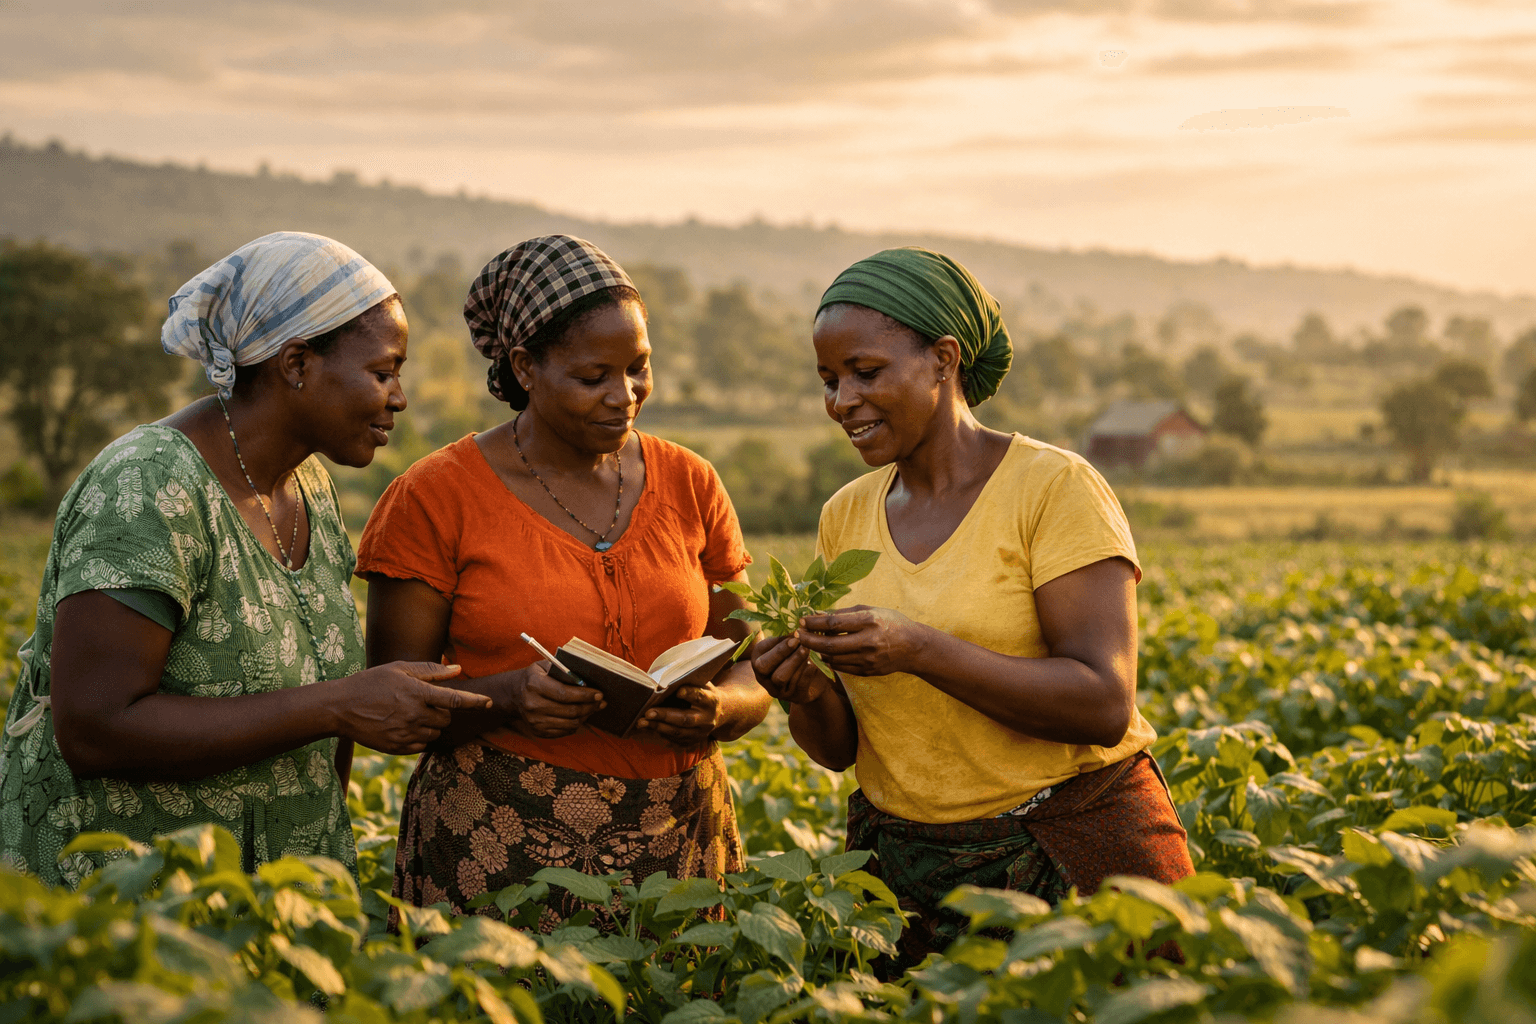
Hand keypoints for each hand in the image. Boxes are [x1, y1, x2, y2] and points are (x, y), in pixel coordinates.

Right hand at [333, 662, 492, 753]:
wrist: (340, 708)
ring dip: (431, 724)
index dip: (475, 701)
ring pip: (435, 732)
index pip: (455, 699)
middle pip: (446, 718)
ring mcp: (406, 733)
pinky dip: (419, 736)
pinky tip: (403, 725)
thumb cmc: (371, 683)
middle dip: (442, 711)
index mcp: (417, 693)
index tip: (490, 702)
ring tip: (409, 713)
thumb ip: (430, 671)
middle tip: (423, 702)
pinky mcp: (398, 747)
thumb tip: (457, 669)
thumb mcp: (399, 669)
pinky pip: (422, 744)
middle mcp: (414, 715)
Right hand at [508, 660, 606, 738]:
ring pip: (570, 723)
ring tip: (593, 708)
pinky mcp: (538, 731)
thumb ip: (565, 670)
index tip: (599, 694)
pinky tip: (580, 715)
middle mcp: (532, 705)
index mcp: (534, 684)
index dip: (585, 695)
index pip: (564, 693)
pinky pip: (564, 731)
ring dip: (585, 716)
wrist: (514, 694)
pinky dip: (576, 724)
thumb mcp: (546, 666)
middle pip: (570, 711)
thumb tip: (589, 680)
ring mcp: (534, 721)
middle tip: (601, 702)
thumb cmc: (536, 676)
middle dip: (590, 706)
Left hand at [637, 683, 722, 745]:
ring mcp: (700, 733)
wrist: (719, 712)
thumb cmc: (703, 691)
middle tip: (648, 713)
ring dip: (658, 728)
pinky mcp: (693, 742)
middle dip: (665, 716)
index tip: (678, 691)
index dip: (690, 694)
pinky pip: (675, 741)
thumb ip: (687, 681)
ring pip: (678, 733)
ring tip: (641, 722)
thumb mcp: (701, 682)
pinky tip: (647, 728)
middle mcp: (707, 719)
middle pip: (686, 719)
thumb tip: (664, 680)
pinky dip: (660, 735)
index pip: (700, 696)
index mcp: (711, 700)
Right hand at [750, 633, 833, 704]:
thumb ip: (788, 639)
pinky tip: (813, 665)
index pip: (761, 652)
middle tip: (798, 642)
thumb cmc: (797, 656)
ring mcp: (779, 691)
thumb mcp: (789, 646)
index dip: (777, 644)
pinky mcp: (796, 698)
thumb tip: (797, 629)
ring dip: (795, 661)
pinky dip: (806, 674)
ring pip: (781, 677)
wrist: (815, 680)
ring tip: (807, 650)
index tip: (793, 635)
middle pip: (765, 667)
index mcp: (758, 661)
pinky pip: (799, 687)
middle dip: (781, 653)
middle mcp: (764, 678)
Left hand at [796, 605, 922, 677]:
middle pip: (829, 644)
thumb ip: (845, 613)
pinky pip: (840, 667)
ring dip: (816, 652)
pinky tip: (822, 653)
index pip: (834, 624)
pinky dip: (828, 660)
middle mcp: (868, 641)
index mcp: (869, 621)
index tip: (802, 620)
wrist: (913, 647)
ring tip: (807, 643)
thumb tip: (819, 615)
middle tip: (796, 635)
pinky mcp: (867, 671)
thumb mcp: (870, 610)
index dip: (814, 623)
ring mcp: (868, 659)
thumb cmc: (890, 622)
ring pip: (832, 658)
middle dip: (808, 640)